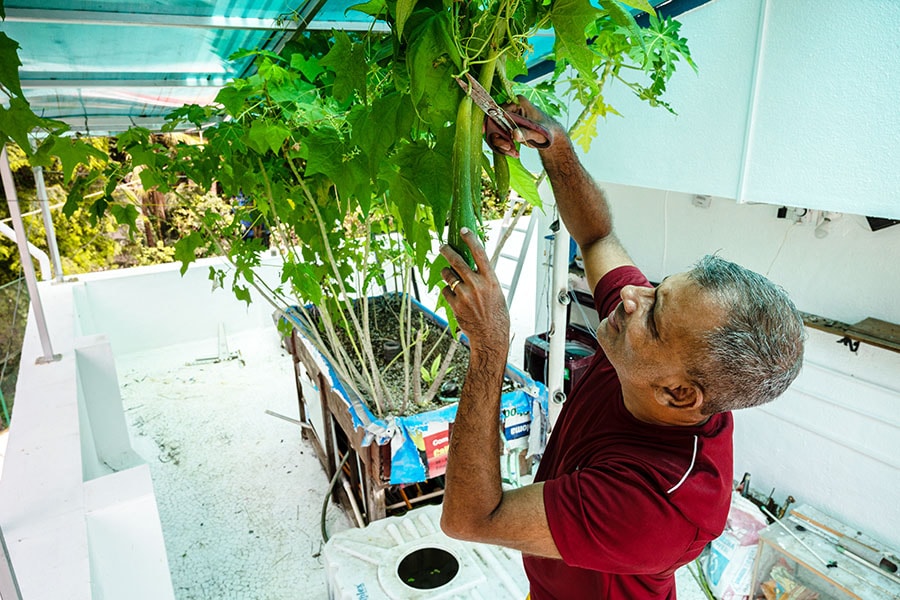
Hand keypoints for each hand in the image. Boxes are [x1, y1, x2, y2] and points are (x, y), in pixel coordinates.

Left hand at [440, 228, 509, 351]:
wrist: (490, 335)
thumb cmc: (496, 314)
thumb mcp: (496, 292)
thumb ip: (484, 278)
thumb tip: (473, 264)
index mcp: (490, 280)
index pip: (479, 253)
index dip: (471, 239)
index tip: (463, 230)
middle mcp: (477, 285)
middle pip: (457, 261)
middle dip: (447, 251)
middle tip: (442, 246)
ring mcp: (464, 295)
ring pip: (448, 275)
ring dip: (446, 273)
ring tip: (449, 275)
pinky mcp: (455, 305)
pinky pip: (445, 291)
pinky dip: (447, 291)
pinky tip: (454, 296)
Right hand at [486, 96, 556, 157]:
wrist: (550, 137)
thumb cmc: (547, 131)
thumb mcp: (538, 132)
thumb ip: (526, 132)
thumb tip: (514, 134)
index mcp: (518, 102)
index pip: (498, 110)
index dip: (489, 120)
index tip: (485, 131)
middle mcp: (511, 109)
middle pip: (494, 123)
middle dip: (499, 138)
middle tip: (508, 149)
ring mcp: (507, 119)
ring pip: (495, 132)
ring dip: (502, 145)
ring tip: (514, 153)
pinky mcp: (506, 128)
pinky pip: (499, 138)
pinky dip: (504, 148)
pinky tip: (514, 153)